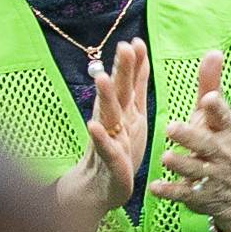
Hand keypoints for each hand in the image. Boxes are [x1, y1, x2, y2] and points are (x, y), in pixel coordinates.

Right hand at [57, 39, 150, 230]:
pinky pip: (103, 149)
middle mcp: (115, 122)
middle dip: (120, 70)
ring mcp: (110, 140)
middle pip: (118, 93)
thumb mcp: (133, 116)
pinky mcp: (108, 162)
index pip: (130, 83)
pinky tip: (92, 126)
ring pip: (107, 116)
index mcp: (125, 111)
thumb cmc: (118, 151)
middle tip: (123, 47)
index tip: (136, 41)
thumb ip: (135, 87)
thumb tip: (138, 55)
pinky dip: (98, 138)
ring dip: (105, 98)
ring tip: (102, 78)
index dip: (133, 63)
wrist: (98, 190)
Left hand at [148, 51, 230, 231]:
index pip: (223, 118)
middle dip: (191, 137)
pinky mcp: (197, 195)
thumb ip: (210, 84)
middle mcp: (219, 153)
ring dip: (180, 164)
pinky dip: (169, 191)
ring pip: (194, 170)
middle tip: (171, 127)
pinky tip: (154, 187)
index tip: (209, 98)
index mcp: (224, 130)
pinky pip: (183, 194)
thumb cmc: (219, 143)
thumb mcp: (215, 116)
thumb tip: (214, 51)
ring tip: (165, 157)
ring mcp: (209, 176)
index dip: (217, 109)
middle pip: (206, 145)